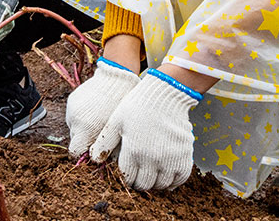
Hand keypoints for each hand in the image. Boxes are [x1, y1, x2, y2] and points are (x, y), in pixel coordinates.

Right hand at [66, 59, 139, 157]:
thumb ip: (106, 147)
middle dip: (83, 140)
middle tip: (97, 135)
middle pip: (74, 139)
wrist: (117, 78)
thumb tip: (100, 162)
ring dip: (81, 127)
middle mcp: (76, 119)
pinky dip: (81, 115)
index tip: (91, 151)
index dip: (82, 154)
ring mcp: (72, 109)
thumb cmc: (121, 106)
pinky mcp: (71, 99)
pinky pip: (73, 114)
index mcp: (87, 129)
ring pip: (73, 127)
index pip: (75, 152)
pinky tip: (93, 110)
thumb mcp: (115, 130)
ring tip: (97, 119)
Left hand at [90, 73, 199, 190]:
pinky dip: (174, 181)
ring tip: (153, 174)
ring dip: (156, 183)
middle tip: (139, 175)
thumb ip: (104, 142)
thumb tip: (94, 159)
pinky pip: (181, 178)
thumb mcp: (116, 120)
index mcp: (133, 151)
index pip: (128, 179)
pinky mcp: (184, 154)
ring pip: (161, 185)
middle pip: (144, 184)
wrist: (165, 94)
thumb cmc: (138, 105)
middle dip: (139, 182)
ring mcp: (170, 158)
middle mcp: (152, 158)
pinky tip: (168, 175)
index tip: (128, 173)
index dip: (126, 178)